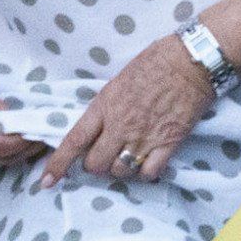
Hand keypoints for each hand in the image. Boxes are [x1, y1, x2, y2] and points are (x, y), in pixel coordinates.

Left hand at [38, 34, 214, 187]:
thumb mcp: (121, 78)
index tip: (46, 181)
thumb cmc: (158, 60)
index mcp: (105, 105)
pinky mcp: (169, 142)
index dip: (57, 164)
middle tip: (105, 156)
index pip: (73, 142)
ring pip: (120, 171)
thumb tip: (100, 123)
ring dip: (121, 168)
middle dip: (96, 165)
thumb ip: (107, 104)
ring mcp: (144, 136)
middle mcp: (121, 125)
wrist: (194, 59)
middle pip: (95, 164)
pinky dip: (146, 172)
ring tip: (129, 157)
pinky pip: (148, 172)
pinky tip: (149, 163)